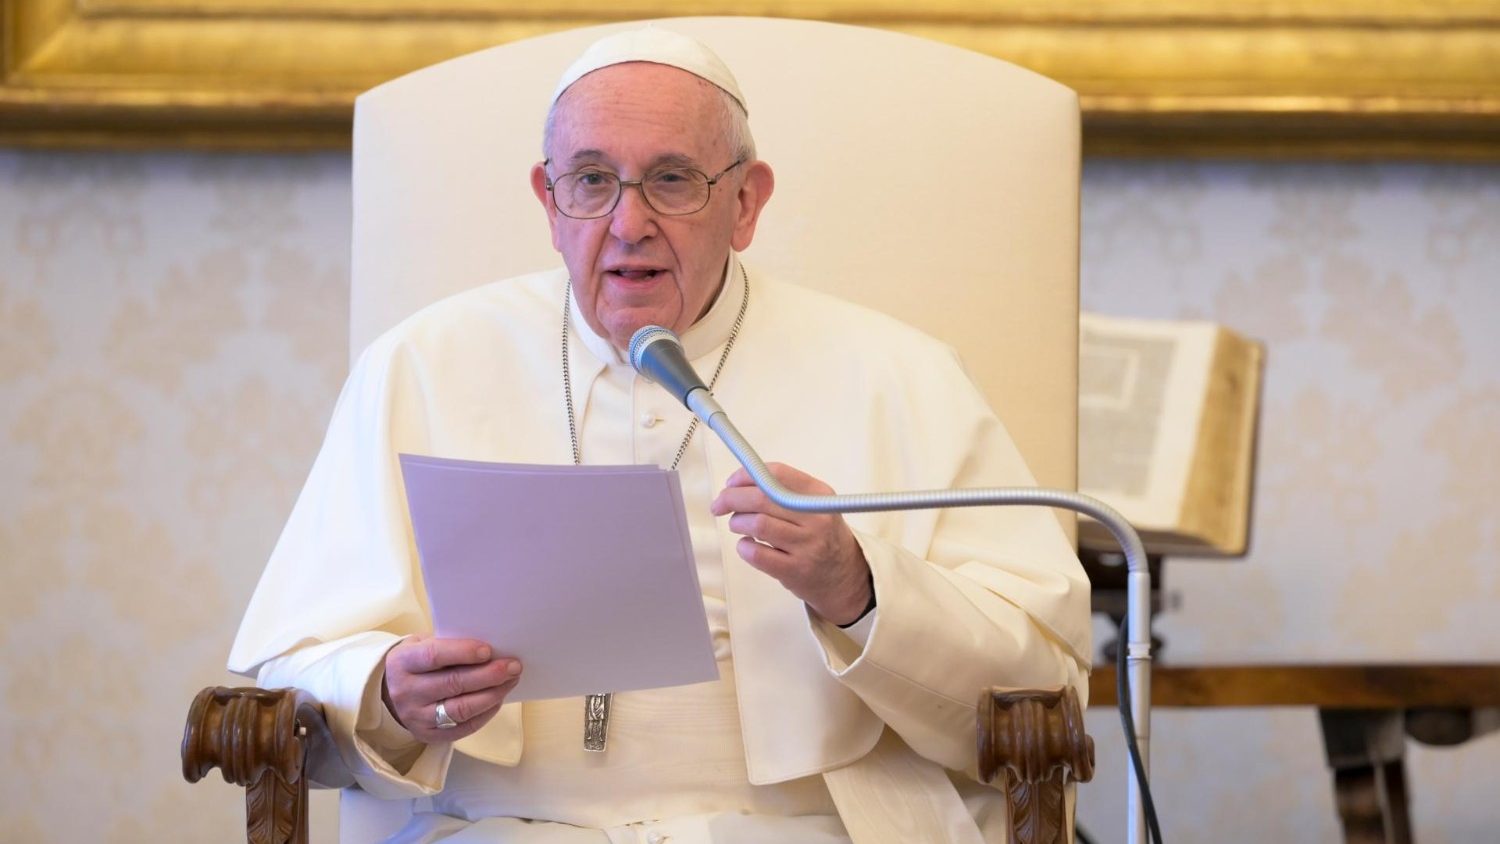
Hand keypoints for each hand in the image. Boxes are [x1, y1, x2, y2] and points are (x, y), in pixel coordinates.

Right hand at [382, 634, 521, 742]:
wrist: (390, 694)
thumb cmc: (417, 663)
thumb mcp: (421, 645)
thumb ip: (448, 644)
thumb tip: (490, 649)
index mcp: (402, 662)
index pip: (434, 656)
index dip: (463, 653)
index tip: (488, 650)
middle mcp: (406, 692)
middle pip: (453, 684)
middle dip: (488, 675)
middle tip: (513, 666)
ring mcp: (416, 717)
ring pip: (460, 709)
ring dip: (492, 695)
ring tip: (510, 681)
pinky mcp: (428, 735)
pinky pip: (463, 727)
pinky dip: (485, 713)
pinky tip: (498, 699)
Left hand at [710, 463, 871, 625]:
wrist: (844, 575)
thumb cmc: (820, 534)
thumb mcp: (813, 504)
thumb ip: (782, 490)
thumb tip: (736, 483)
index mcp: (819, 494)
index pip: (777, 474)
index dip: (746, 475)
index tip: (731, 483)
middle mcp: (816, 518)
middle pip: (762, 498)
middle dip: (732, 498)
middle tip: (720, 505)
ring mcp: (807, 546)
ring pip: (757, 524)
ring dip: (737, 523)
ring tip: (738, 525)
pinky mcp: (796, 570)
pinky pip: (757, 554)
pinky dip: (743, 547)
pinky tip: (747, 545)